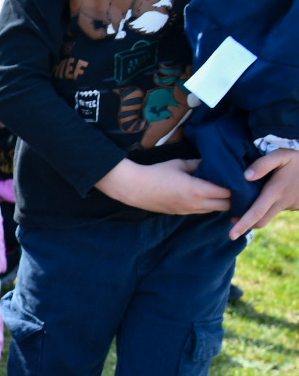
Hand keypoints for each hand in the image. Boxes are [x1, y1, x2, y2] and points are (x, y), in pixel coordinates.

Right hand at [93, 157, 230, 214]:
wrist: (133, 188)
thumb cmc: (156, 173)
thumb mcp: (180, 164)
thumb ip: (199, 164)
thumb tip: (214, 162)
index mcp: (198, 190)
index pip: (229, 192)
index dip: (238, 186)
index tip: (242, 178)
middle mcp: (196, 204)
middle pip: (226, 206)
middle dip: (234, 198)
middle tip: (238, 187)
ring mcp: (188, 211)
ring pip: (214, 210)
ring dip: (222, 203)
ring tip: (226, 192)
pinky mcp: (180, 213)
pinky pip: (201, 211)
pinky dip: (209, 205)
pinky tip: (209, 196)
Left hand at [230, 148, 298, 237]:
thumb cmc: (298, 157)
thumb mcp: (281, 155)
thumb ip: (263, 164)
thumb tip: (246, 176)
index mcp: (276, 191)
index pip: (256, 212)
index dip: (243, 225)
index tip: (232, 235)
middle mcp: (283, 202)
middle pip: (261, 221)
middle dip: (247, 224)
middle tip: (233, 222)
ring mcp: (291, 205)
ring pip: (270, 215)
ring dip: (260, 213)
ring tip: (251, 201)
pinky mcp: (296, 205)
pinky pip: (280, 208)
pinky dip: (272, 205)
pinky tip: (270, 194)